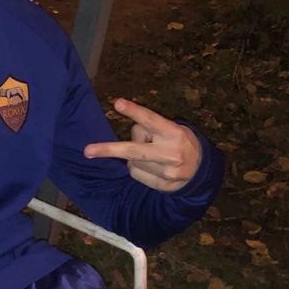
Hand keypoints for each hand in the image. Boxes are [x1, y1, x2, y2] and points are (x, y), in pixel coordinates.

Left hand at [83, 98, 201, 192]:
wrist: (201, 171)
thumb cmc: (179, 142)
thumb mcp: (171, 129)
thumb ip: (151, 128)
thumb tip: (132, 134)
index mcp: (173, 133)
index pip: (150, 120)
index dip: (134, 111)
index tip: (117, 103)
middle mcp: (170, 153)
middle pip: (134, 151)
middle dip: (109, 150)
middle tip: (87, 151)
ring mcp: (167, 172)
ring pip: (132, 163)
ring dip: (133, 158)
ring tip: (150, 155)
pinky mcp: (162, 186)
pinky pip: (136, 174)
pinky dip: (138, 169)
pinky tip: (152, 167)